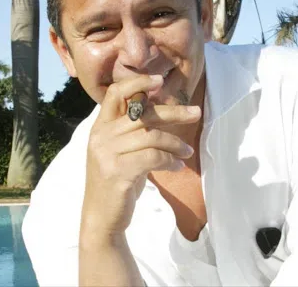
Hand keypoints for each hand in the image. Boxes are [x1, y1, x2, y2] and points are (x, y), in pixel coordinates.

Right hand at [81, 74, 201, 236]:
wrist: (102, 217)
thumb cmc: (117, 181)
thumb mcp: (121, 151)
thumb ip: (134, 132)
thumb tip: (164, 112)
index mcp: (100, 127)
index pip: (116, 94)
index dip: (137, 83)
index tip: (159, 80)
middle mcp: (101, 136)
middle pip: (143, 114)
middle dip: (173, 112)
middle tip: (196, 112)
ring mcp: (107, 154)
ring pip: (151, 136)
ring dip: (175, 143)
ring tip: (187, 152)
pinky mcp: (118, 172)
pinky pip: (153, 157)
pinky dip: (170, 160)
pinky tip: (177, 167)